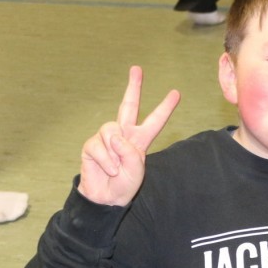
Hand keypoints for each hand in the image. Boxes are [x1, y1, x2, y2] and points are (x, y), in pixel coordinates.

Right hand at [79, 66, 180, 206]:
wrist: (105, 198)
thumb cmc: (123, 185)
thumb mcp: (136, 170)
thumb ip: (130, 152)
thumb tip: (115, 136)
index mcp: (139, 140)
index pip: (154, 121)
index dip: (165, 108)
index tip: (176, 93)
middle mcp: (123, 135)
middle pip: (129, 105)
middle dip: (133, 87)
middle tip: (137, 69)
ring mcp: (106, 138)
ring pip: (110, 130)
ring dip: (114, 153)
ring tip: (115, 168)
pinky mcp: (91, 145)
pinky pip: (99, 146)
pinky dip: (105, 160)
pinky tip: (107, 169)